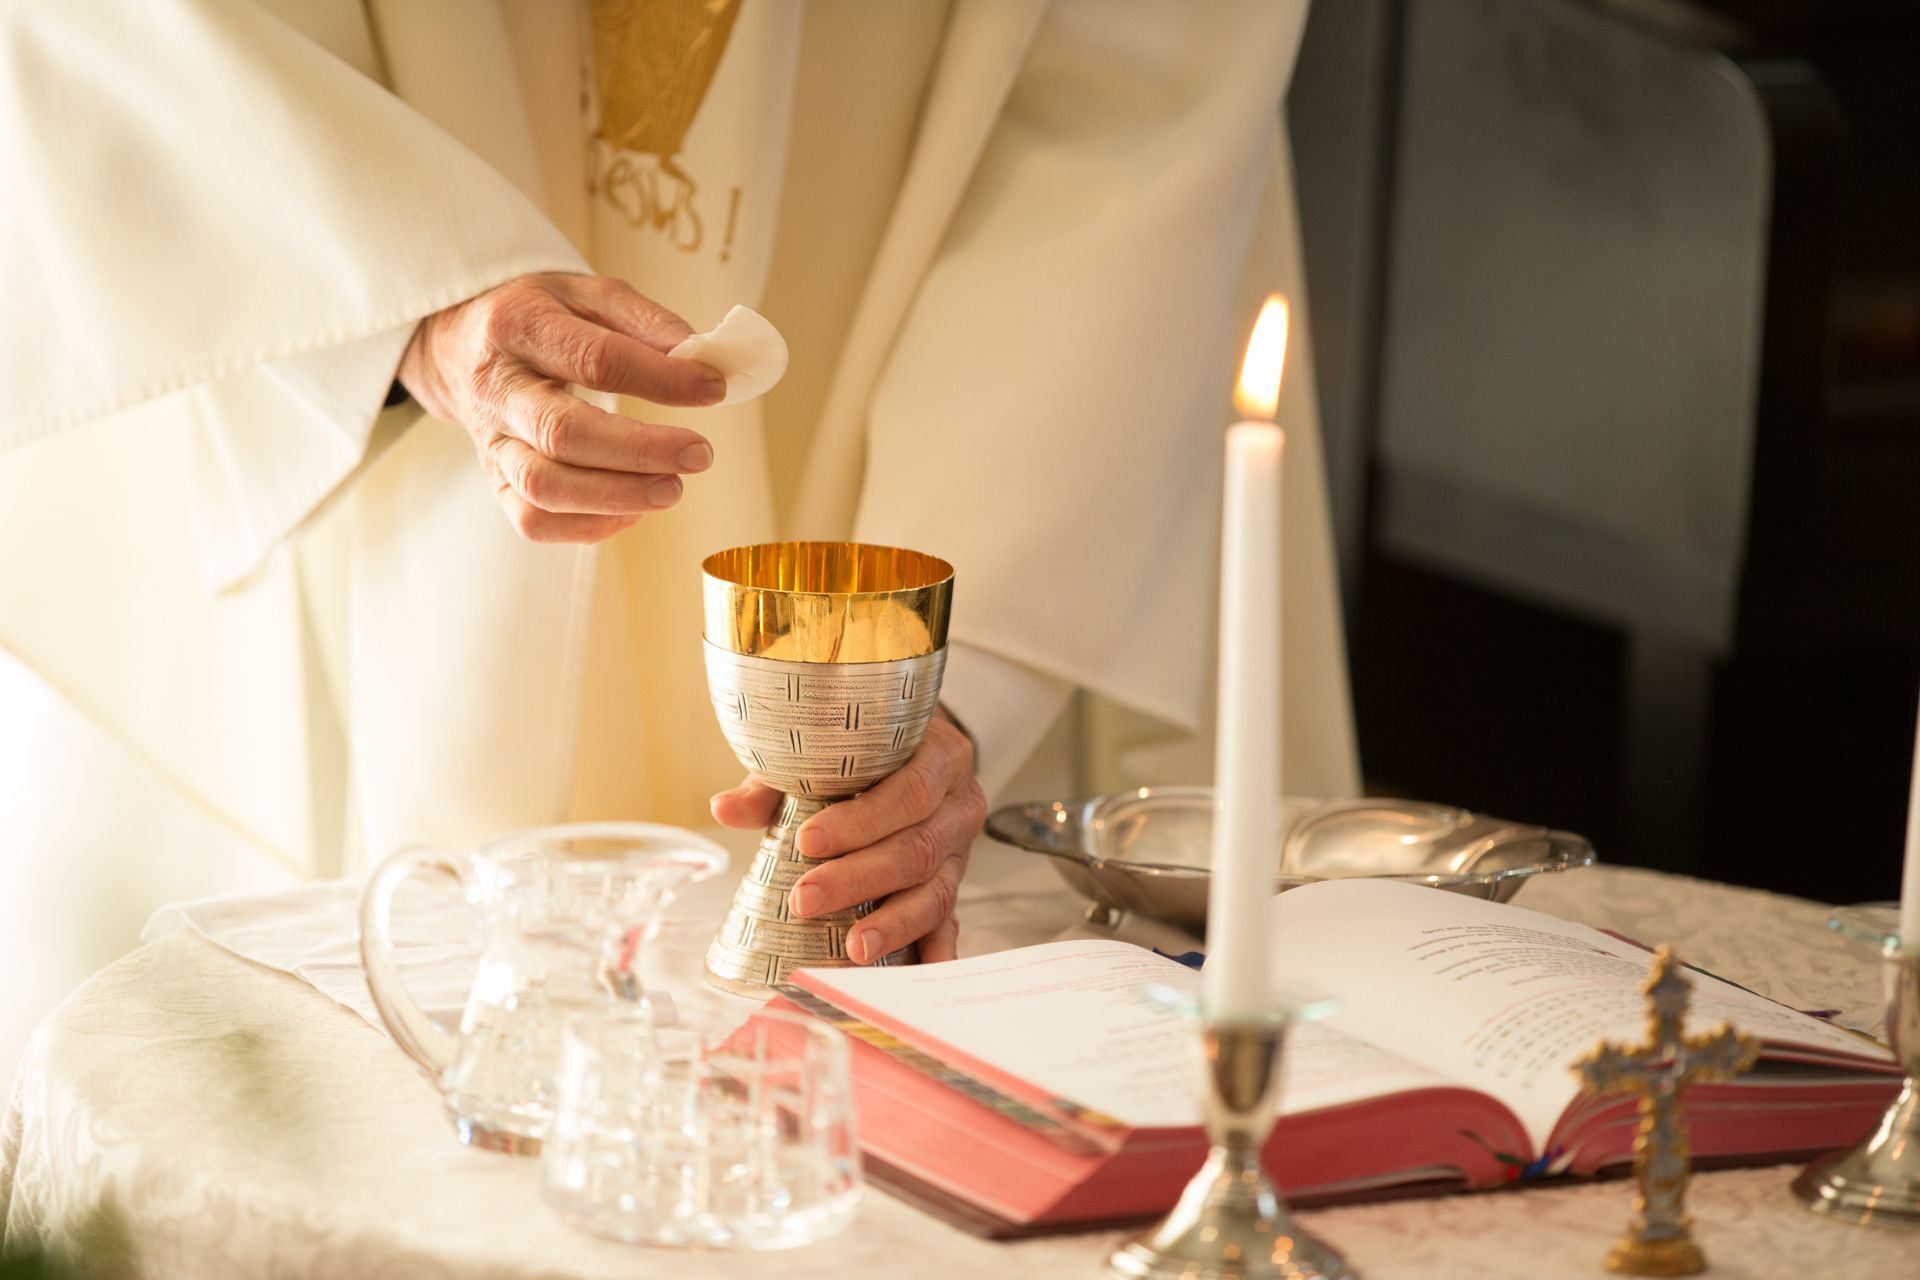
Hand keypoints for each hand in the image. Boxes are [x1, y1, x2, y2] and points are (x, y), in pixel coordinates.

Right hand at [397, 272, 724, 542]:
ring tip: (672, 489)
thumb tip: (704, 360)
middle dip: (640, 451)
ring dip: (617, 496)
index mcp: (520, 326)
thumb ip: (645, 321)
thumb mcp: (587, 294)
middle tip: (700, 454)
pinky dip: (587, 526)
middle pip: (563, 433)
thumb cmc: (540, 317)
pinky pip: (532, 520)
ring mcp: (491, 440)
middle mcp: (497, 387)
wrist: (459, 343)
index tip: (713, 389)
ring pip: (544, 486)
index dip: (660, 379)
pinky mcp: (494, 479)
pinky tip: (632, 510)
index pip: (594, 358)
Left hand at [710, 711, 984, 963]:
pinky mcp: (952, 887)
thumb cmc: (871, 754)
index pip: (909, 791)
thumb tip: (725, 809)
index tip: (808, 841)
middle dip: (860, 878)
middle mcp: (960, 806)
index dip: (862, 820)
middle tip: (806, 899)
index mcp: (940, 756)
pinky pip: (948, 923)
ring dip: (893, 924)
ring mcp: (961, 852)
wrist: (919, 753)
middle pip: (918, 848)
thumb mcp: (828, 752)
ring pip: (935, 892)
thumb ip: (780, 779)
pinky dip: (934, 951)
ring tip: (852, 947)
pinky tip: (917, 973)